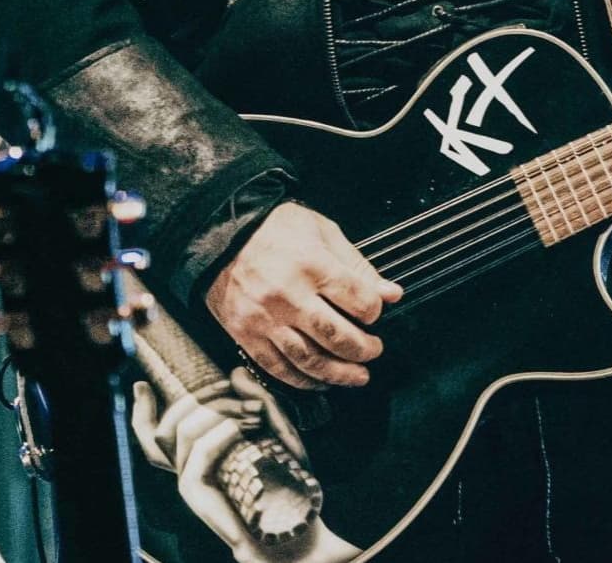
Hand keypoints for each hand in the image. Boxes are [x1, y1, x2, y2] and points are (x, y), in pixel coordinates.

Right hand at [203, 202, 399, 391]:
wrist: (220, 234)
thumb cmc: (275, 229)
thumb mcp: (321, 231)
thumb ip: (357, 264)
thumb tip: (391, 293)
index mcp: (311, 265)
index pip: (358, 301)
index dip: (375, 311)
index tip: (375, 313)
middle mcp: (288, 296)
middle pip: (336, 336)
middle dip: (363, 350)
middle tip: (374, 351)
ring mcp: (265, 319)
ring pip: (309, 360)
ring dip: (339, 374)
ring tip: (358, 376)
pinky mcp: (246, 335)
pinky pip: (278, 368)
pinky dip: (303, 381)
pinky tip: (321, 381)